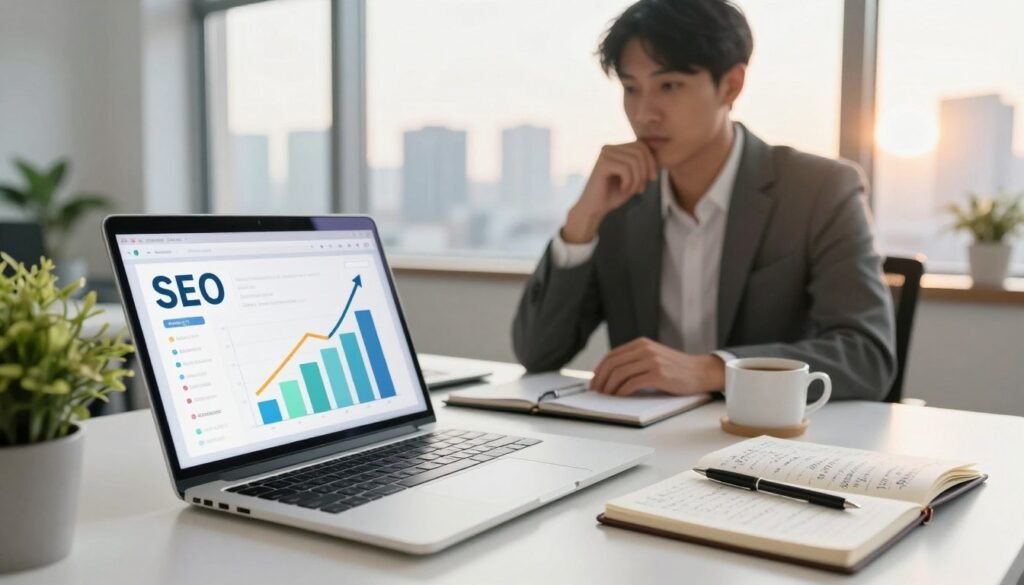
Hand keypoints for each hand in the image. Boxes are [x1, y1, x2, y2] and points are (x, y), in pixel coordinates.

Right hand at [561, 142, 657, 243]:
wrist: (594, 209)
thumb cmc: (613, 194)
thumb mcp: (634, 178)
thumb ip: (643, 165)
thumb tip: (658, 153)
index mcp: (616, 148)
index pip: (641, 146)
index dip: (651, 162)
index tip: (651, 179)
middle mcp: (609, 148)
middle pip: (640, 151)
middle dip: (645, 171)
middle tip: (641, 188)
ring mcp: (604, 154)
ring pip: (634, 161)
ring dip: (638, 179)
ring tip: (632, 190)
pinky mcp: (602, 163)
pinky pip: (626, 169)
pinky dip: (629, 182)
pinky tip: (623, 189)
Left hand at [590, 337, 725, 395]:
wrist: (700, 371)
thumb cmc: (676, 369)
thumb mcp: (653, 357)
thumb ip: (635, 360)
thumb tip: (611, 375)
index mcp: (641, 344)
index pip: (612, 355)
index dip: (599, 370)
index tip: (594, 382)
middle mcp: (645, 349)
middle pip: (612, 364)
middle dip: (600, 379)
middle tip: (596, 391)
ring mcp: (652, 361)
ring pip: (620, 374)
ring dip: (609, 387)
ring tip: (606, 396)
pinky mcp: (658, 374)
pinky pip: (632, 383)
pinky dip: (622, 391)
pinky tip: (619, 396)